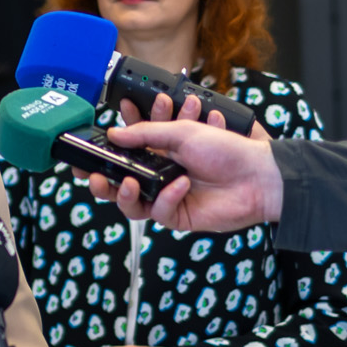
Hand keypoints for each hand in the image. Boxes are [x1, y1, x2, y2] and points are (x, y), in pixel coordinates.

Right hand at [86, 92, 281, 231]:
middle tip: (93, 174)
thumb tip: (113, 133)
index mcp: (159, 152)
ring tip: (128, 181)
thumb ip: (145, 133)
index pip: (123, 151)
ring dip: (123, 192)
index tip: (87, 147)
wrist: (258, 176)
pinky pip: (159, 211)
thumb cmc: (226, 149)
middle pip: (119, 181)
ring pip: (131, 203)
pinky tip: (182, 184)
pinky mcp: (178, 216)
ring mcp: (167, 196)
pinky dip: (168, 197)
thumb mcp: (182, 131)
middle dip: (102, 178)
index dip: (104, 150)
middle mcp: (159, 174)